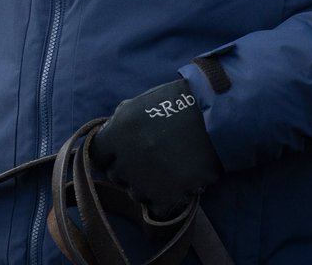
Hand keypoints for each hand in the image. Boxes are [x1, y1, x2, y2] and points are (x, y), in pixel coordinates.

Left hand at [89, 79, 222, 220]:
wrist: (213, 116)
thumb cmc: (176, 103)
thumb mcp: (139, 103)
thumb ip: (119, 121)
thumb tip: (107, 136)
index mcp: (118, 131)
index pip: (97, 154)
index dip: (109, 153)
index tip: (120, 152)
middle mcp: (128, 157)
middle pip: (115, 175)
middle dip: (128, 168)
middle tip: (148, 159)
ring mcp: (147, 178)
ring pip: (135, 193)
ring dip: (146, 185)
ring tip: (164, 170)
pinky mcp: (168, 195)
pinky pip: (156, 208)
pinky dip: (164, 201)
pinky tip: (173, 185)